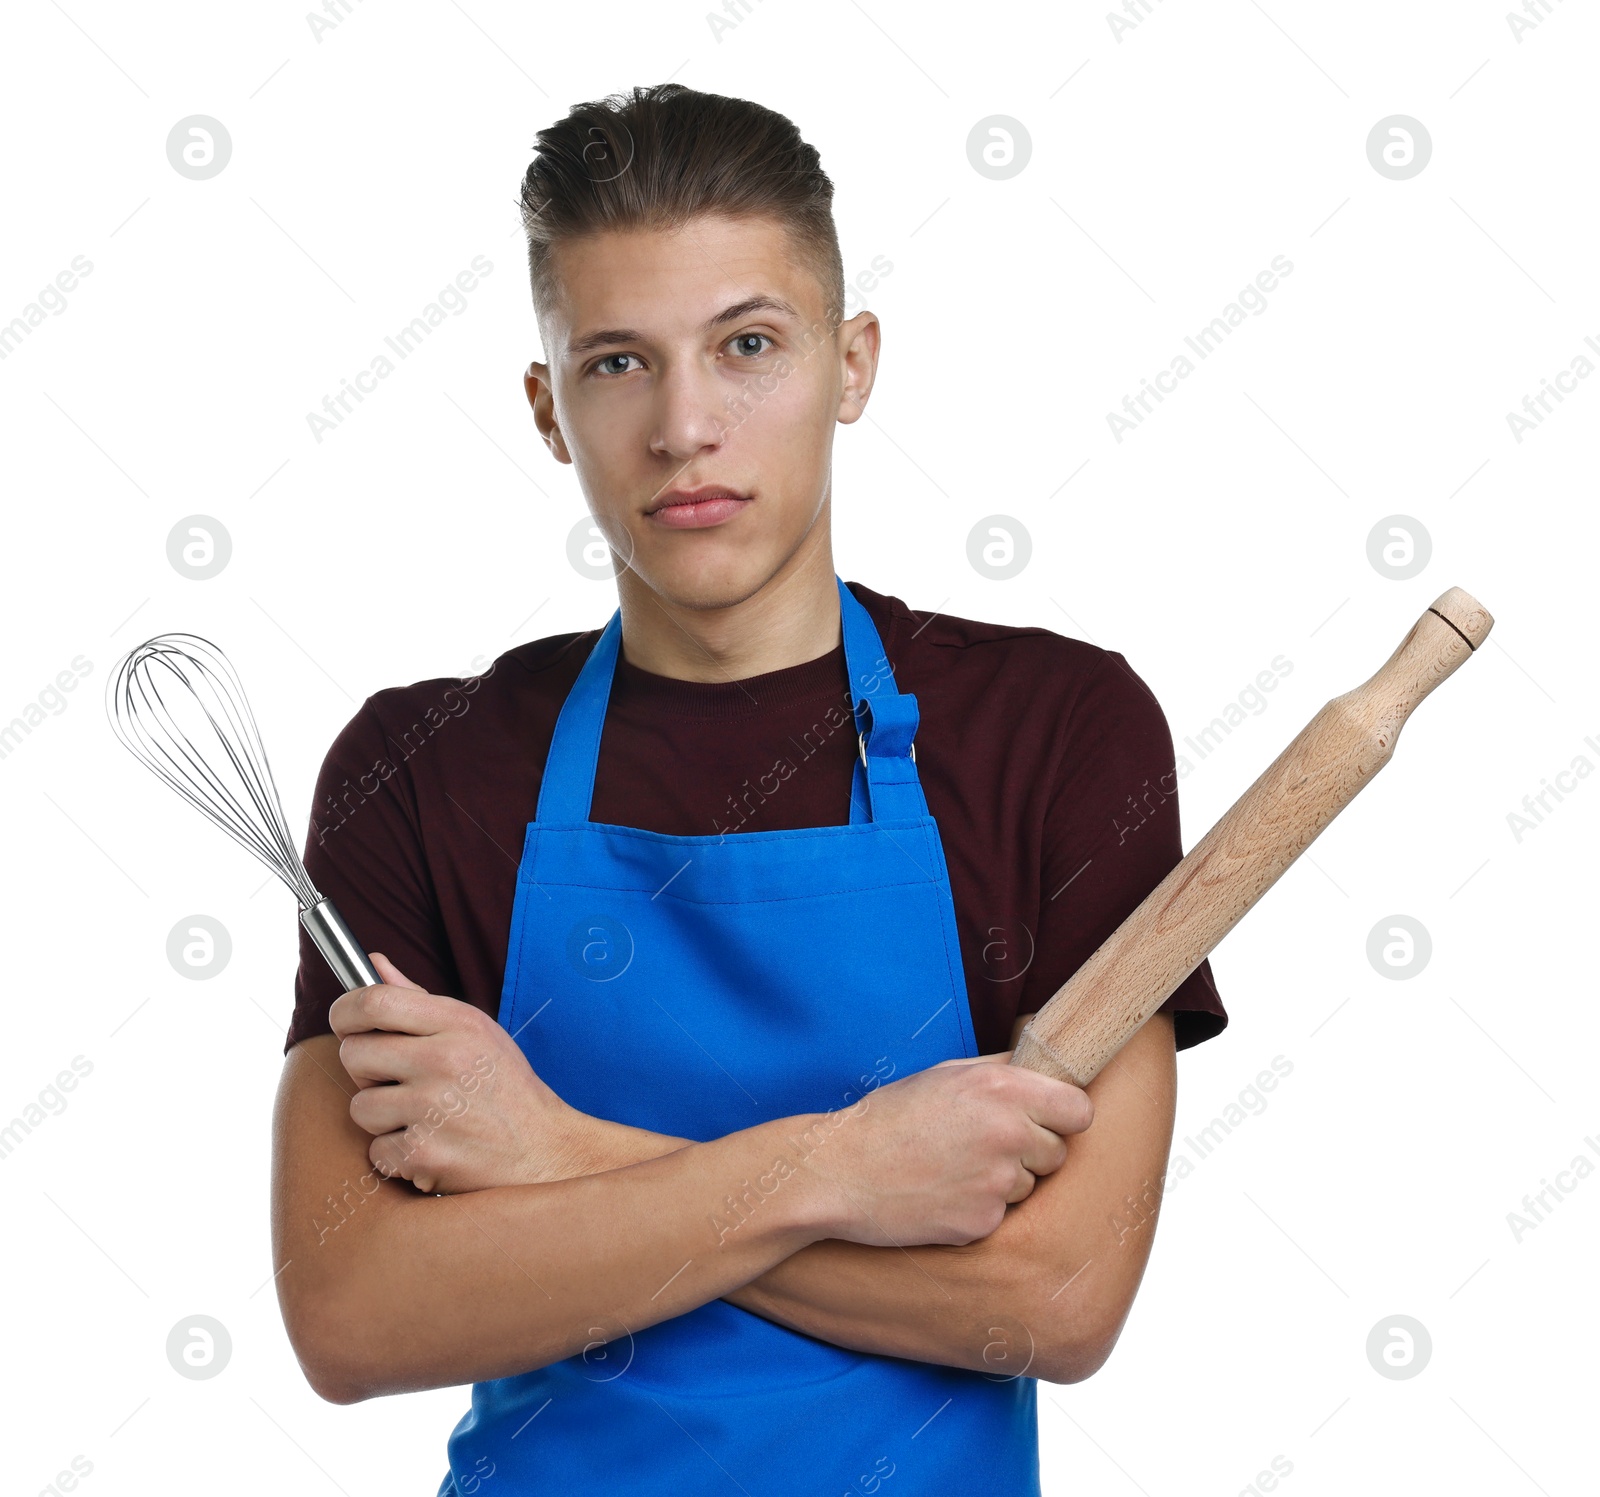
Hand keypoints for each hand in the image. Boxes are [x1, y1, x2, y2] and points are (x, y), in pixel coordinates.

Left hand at [328, 953, 597, 1194]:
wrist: (544, 1150)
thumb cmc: (504, 1087)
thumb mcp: (475, 1031)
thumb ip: (418, 999)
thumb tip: (373, 963)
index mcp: (458, 1023)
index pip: (374, 1001)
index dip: (345, 1011)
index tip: (346, 1023)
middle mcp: (445, 1060)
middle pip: (354, 1054)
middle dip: (365, 1071)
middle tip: (397, 1080)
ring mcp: (434, 1108)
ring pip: (360, 1107)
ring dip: (382, 1118)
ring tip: (421, 1117)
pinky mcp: (425, 1152)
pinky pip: (377, 1150)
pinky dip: (398, 1155)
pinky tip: (431, 1145)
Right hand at [800, 1050, 1093, 1248]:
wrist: (841, 1171)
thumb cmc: (891, 1118)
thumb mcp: (947, 1075)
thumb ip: (1002, 1072)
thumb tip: (1046, 1070)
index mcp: (1002, 1088)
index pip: (1079, 1111)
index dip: (1063, 1117)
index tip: (1045, 1120)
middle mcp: (1008, 1133)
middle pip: (1058, 1152)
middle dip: (1032, 1151)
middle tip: (985, 1146)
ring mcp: (997, 1182)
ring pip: (1031, 1186)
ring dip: (1005, 1181)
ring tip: (956, 1168)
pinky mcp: (982, 1222)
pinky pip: (1003, 1214)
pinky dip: (981, 1208)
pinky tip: (945, 1194)